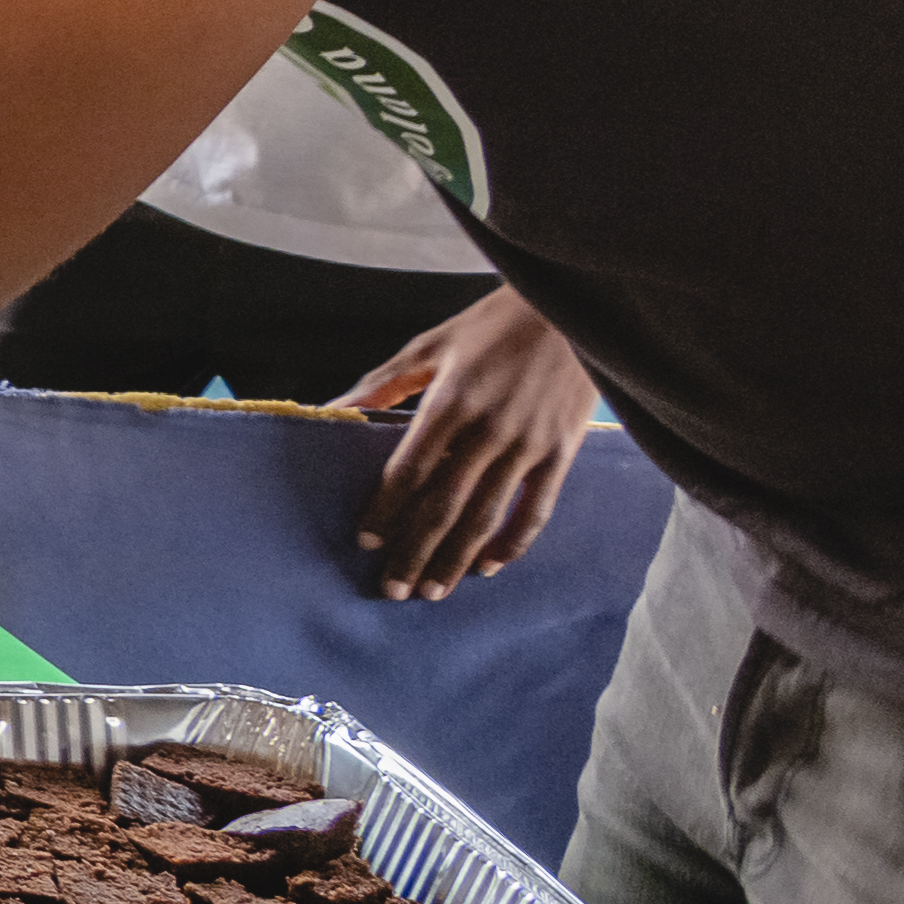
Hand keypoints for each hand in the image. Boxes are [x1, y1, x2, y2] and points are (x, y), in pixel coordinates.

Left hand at [345, 290, 599, 598]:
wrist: (570, 312)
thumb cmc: (491, 326)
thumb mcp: (430, 346)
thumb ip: (383, 384)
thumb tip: (333, 411)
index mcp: (450, 403)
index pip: (409, 470)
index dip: (386, 510)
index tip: (366, 542)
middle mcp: (489, 430)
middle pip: (444, 505)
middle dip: (415, 551)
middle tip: (392, 589)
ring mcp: (528, 446)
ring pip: (486, 517)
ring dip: (457, 559)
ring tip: (432, 591)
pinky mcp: (562, 453)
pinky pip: (536, 510)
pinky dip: (513, 543)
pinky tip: (489, 566)